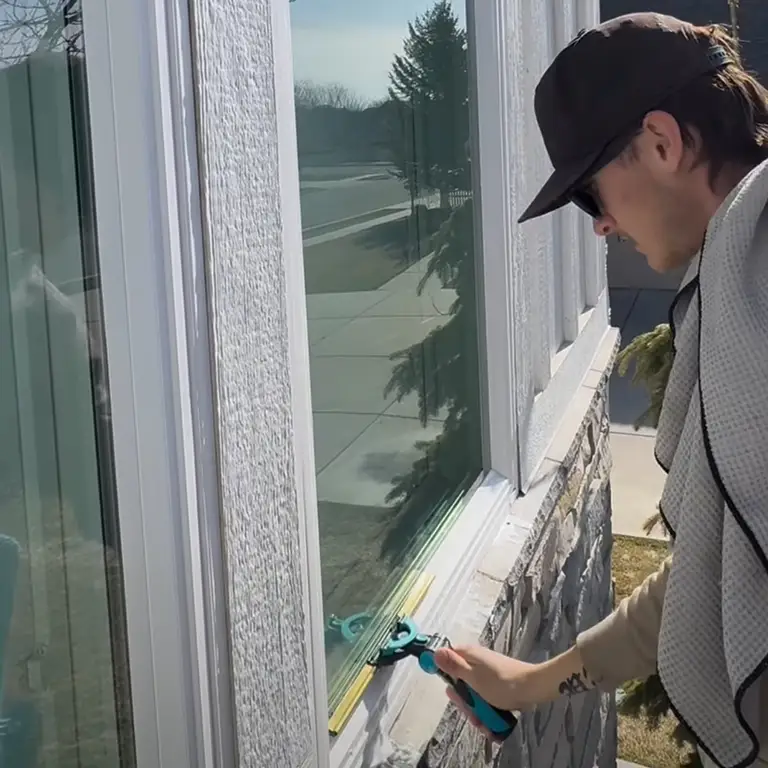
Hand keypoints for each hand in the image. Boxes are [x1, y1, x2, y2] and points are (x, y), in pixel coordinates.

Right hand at [434, 644, 589, 736]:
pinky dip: (487, 710)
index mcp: (469, 655)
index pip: (448, 660)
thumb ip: (453, 666)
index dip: (445, 675)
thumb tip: (435, 652)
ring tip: (484, 723)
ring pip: (473, 694)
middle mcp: (477, 663)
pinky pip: (485, 698)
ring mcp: (487, 675)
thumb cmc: (501, 683)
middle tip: (471, 711)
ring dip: (476, 711)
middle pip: (460, 682)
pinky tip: (491, 723)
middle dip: (464, 702)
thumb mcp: (473, 678)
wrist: (533, 688)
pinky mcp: (497, 686)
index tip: (451, 691)